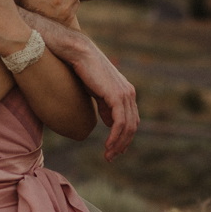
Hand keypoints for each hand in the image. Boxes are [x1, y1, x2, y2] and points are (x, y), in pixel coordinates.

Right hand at [68, 43, 137, 161]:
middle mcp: (129, 93)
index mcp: (126, 92)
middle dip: (122, 144)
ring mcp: (125, 94)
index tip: (114, 150)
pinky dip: (115, 137)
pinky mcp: (116, 96)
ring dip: (118, 144)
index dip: (125, 137)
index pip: (131, 120)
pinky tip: (108, 146)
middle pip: (132, 126)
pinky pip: (120, 122)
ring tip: (108, 156)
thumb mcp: (98, 92)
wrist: (78, 53)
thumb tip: (110, 123)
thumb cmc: (84, 70)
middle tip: (110, 158)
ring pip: (127, 127)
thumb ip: (106, 107)